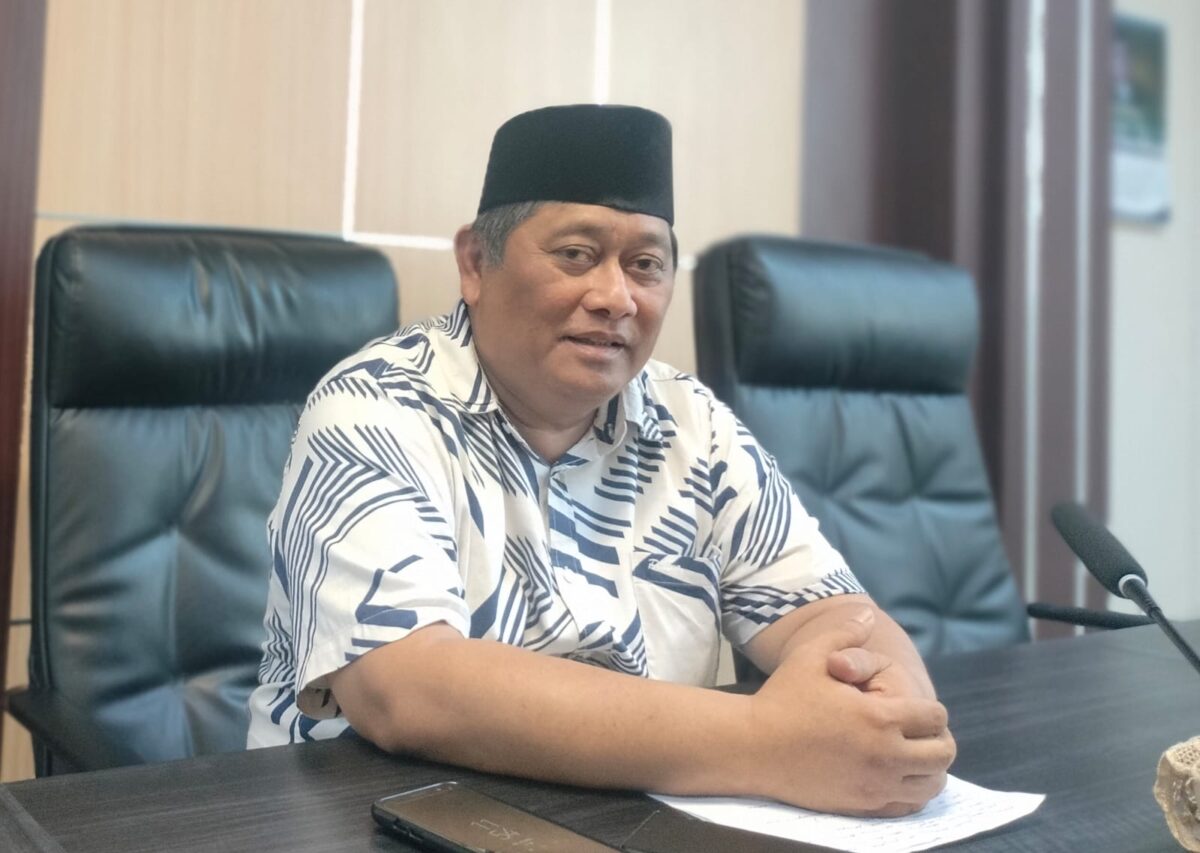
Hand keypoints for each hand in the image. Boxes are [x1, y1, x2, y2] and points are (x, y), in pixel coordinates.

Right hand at [748, 609, 955, 816]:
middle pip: (941, 755)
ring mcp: (874, 786)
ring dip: (927, 769)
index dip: (930, 711)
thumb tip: (869, 614)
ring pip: (929, 785)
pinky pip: (906, 807)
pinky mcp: (861, 806)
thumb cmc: (782, 698)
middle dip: (936, 740)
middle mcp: (885, 756)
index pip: (935, 719)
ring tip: (908, 754)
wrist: (751, 747)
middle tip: (917, 732)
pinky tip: (892, 775)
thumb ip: (846, 633)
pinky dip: (909, 792)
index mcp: (879, 718)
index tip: (913, 708)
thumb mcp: (812, 655)